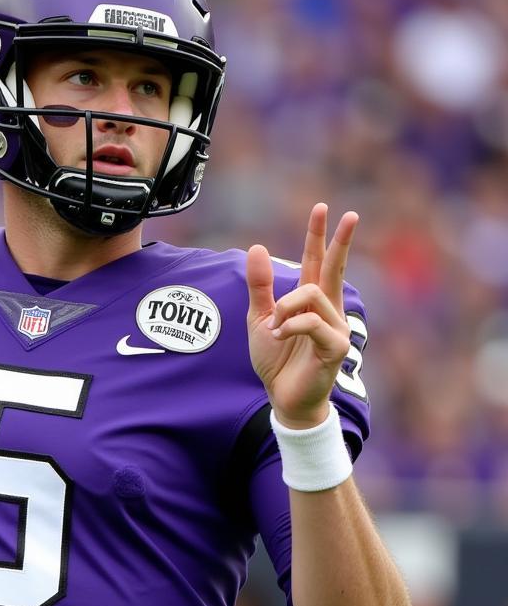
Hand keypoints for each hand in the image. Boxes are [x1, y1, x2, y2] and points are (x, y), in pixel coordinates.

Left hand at [246, 203, 357, 428]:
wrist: (282, 397)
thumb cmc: (276, 360)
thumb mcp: (259, 318)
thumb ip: (260, 286)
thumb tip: (257, 246)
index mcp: (311, 301)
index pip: (318, 261)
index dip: (319, 236)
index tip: (323, 208)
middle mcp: (328, 310)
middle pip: (334, 267)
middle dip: (339, 239)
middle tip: (348, 213)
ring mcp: (335, 327)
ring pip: (311, 294)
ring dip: (284, 308)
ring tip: (274, 329)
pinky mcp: (336, 347)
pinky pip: (311, 322)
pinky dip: (289, 325)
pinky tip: (280, 338)